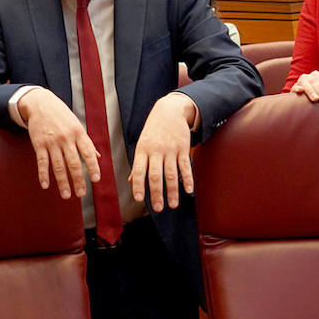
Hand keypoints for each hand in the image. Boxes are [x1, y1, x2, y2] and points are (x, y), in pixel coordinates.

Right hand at [20, 88, 98, 199]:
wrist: (41, 103)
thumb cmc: (62, 115)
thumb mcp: (77, 125)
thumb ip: (86, 142)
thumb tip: (98, 158)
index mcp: (78, 133)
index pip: (88, 152)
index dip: (93, 167)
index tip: (96, 180)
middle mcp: (66, 138)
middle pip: (73, 163)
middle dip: (78, 180)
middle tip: (81, 194)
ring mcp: (52, 142)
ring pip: (58, 165)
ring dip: (62, 182)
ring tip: (66, 195)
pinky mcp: (39, 144)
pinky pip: (42, 161)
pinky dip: (43, 174)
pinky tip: (45, 185)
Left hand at [130, 93, 196, 210]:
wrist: (169, 110)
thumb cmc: (153, 130)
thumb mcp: (142, 143)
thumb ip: (138, 163)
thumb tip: (130, 181)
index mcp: (142, 150)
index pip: (138, 170)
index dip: (138, 185)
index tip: (140, 199)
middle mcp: (155, 150)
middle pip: (155, 175)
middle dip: (156, 193)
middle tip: (158, 208)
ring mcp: (170, 149)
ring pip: (171, 173)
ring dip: (172, 191)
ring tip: (173, 205)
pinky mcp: (183, 148)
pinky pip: (185, 166)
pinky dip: (187, 179)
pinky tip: (188, 190)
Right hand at [290, 69, 318, 104]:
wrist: (307, 98)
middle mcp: (310, 77)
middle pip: (317, 83)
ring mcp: (301, 82)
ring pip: (306, 84)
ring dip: (311, 91)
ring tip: (315, 99)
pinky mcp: (294, 88)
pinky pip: (295, 87)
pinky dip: (297, 88)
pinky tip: (299, 91)